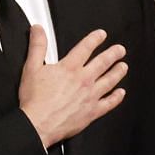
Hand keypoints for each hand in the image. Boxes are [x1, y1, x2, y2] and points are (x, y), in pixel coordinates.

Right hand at [18, 26, 126, 148]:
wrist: (38, 124)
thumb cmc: (34, 99)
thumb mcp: (31, 68)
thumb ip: (37, 47)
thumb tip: (38, 30)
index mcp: (69, 68)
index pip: (85, 48)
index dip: (95, 39)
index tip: (101, 35)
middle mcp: (84, 80)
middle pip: (103, 62)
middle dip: (113, 54)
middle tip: (120, 50)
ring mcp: (90, 95)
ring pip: (110, 80)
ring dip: (118, 72)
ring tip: (123, 66)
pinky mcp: (92, 111)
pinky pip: (109, 103)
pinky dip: (117, 97)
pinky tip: (121, 93)